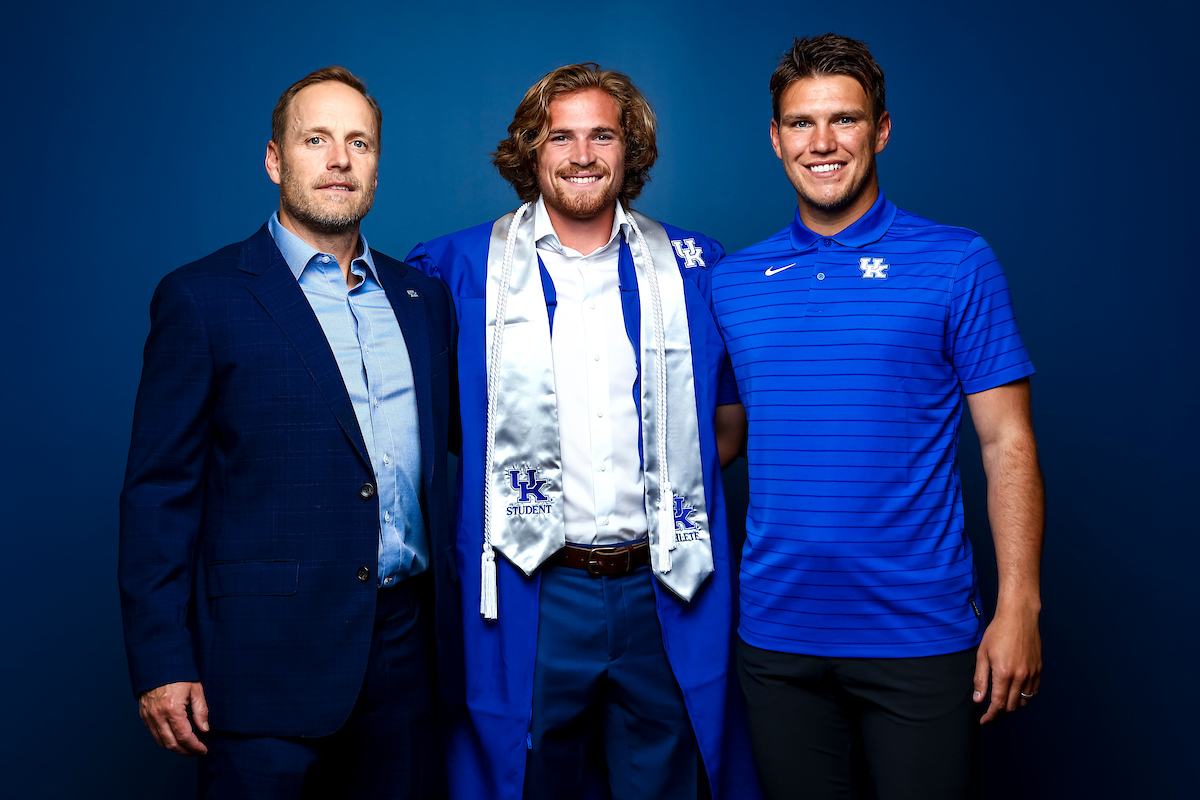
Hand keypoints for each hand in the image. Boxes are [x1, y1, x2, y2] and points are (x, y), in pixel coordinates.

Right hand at [138, 681, 209, 754]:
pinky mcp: (144, 715)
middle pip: (171, 744)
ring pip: (161, 742)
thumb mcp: (196, 690)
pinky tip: (175, 737)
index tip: (203, 750)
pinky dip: (165, 740)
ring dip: (175, 748)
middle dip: (185, 751)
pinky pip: (154, 734)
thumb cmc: (179, 675)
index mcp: (172, 709)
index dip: (195, 746)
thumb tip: (204, 729)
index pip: (184, 737)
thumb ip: (201, 711)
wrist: (158, 665)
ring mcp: (149, 716)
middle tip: (196, 751)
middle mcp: (157, 716)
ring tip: (188, 747)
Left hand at [973, 607, 1041, 723]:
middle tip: (990, 715)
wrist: (1019, 617)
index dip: (991, 716)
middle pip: (1012, 707)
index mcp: (1004, 673)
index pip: (998, 704)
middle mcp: (1021, 676)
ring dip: (1012, 709)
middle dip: (1000, 714)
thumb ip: (980, 679)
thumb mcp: (982, 654)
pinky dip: (1024, 699)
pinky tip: (1015, 697)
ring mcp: (1032, 674)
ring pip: (1024, 702)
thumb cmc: (998, 632)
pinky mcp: (1039, 670)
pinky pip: (1033, 693)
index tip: (984, 721)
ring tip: (1001, 708)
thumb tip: (978, 699)